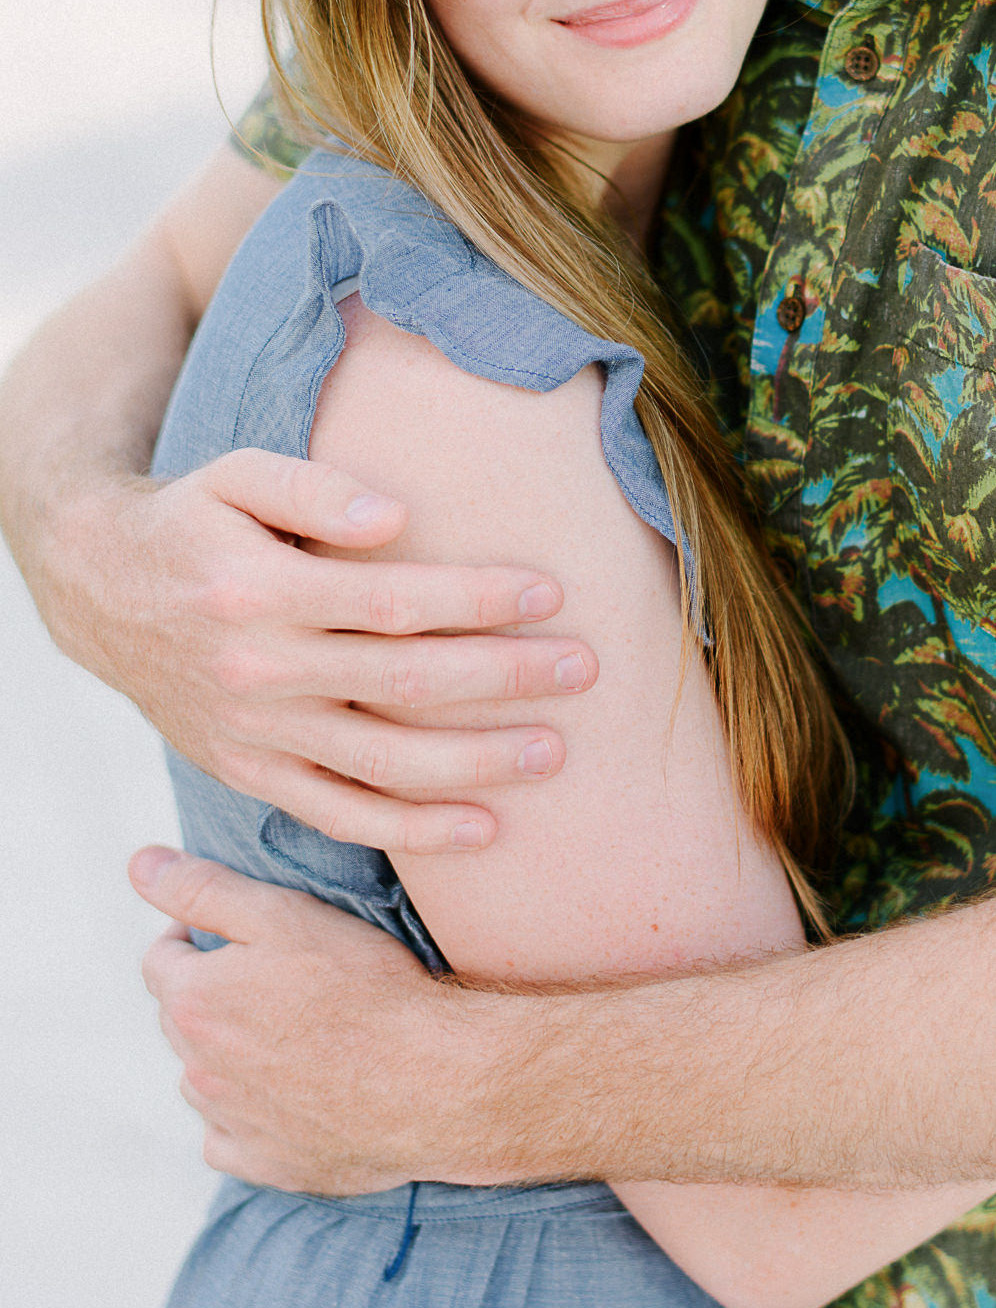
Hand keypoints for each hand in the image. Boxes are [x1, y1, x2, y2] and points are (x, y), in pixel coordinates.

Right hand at [58, 451, 596, 852]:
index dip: (478, 599)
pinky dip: (414, 832)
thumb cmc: (191, 518)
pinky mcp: (252, 774)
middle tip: (584, 667)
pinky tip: (485, 827)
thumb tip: (396, 516)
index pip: (392, 602)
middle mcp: (259, 673)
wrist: (98, 591)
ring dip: (478, 763)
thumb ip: (314, 489)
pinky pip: (341, 816)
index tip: (550, 590)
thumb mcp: (234, 474)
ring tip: (556, 751)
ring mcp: (257, 735)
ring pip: (384, 765)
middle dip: (506, 679)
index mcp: (260, 593)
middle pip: (405, 686)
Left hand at [131, 846, 539, 1193]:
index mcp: (195, 1001)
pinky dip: (242, 1114)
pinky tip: (285, 1092)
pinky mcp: (263, 1163)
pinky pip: (226, 1137)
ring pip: (202, 1077)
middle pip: (180, 1017)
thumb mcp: (285, 914)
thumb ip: (204, 888)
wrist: (431, 1079)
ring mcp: (229, 1122)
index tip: (233, 931)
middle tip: (272, 974)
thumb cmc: (365, 986)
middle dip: (211, 991)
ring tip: (286, 1030)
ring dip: (224, 1052)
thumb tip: (140, 863)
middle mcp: (198, 1068)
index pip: (161, 959)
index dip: (191, 935)